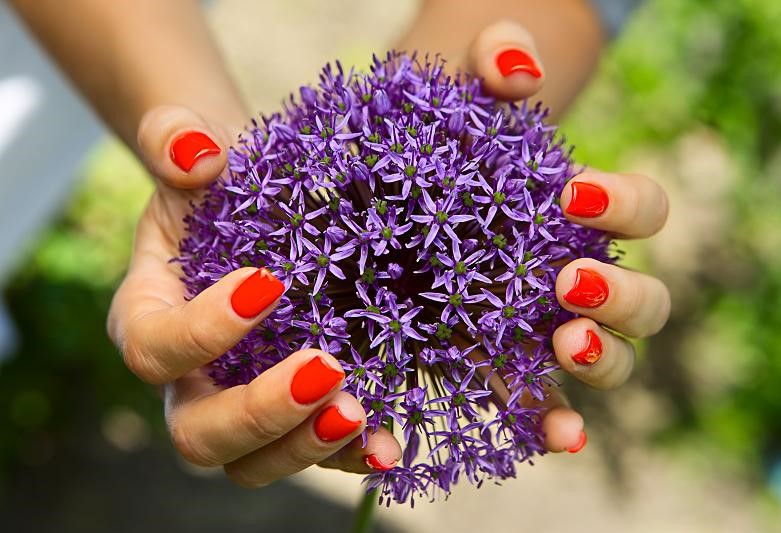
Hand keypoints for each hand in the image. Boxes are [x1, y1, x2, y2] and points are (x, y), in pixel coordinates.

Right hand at [107, 106, 402, 486]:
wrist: (257, 212)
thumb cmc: (220, 186)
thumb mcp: (194, 153)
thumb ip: (177, 139)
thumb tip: (198, 151)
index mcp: (150, 319)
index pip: (155, 348)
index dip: (202, 331)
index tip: (266, 284)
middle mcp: (188, 381)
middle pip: (200, 431)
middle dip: (260, 412)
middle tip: (325, 367)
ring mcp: (241, 406)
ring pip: (253, 462)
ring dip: (306, 446)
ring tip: (359, 413)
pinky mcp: (293, 416)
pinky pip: (313, 454)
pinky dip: (350, 455)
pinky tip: (389, 443)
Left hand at [395, 18, 669, 452]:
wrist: (390, 188)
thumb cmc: (441, 136)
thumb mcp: (460, 91)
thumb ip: (493, 64)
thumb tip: (514, 66)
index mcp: (584, 215)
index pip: (642, 211)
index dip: (625, 204)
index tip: (573, 195)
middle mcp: (576, 279)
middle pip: (645, 304)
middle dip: (623, 300)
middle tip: (569, 284)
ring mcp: (541, 330)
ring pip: (607, 361)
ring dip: (600, 362)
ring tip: (563, 343)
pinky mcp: (497, 366)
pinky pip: (538, 406)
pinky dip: (551, 425)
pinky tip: (550, 436)